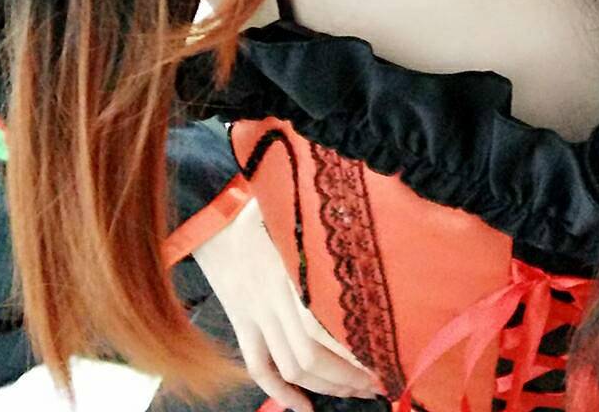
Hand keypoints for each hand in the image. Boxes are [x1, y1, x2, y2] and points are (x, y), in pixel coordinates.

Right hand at [192, 196, 383, 410]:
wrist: (215, 215)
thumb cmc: (266, 206)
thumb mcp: (297, 213)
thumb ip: (327, 228)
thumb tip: (367, 227)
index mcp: (288, 269)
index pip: (323, 325)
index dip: (351, 348)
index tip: (383, 353)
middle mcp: (271, 298)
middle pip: (310, 354)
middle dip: (347, 375)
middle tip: (377, 380)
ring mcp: (254, 315)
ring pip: (289, 366)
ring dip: (324, 386)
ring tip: (354, 391)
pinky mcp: (242, 323)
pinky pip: (258, 367)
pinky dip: (280, 393)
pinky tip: (304, 407)